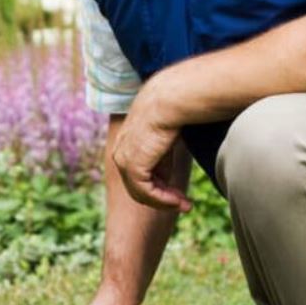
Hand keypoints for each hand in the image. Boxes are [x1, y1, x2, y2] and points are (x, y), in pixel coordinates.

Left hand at [112, 91, 191, 210]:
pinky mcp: (132, 166)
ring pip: (142, 193)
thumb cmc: (172, 111)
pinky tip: (180, 201)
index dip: (159, 187)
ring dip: (165, 202)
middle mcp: (119, 153)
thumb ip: (161, 158)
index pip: (137, 174)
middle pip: (138, 187)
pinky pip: (147, 192)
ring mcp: (123, 160)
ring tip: (186, 205)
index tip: (179, 194)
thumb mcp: (163, 138)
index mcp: (124, 145)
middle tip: (185, 204)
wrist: (170, 99)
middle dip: (163, 198)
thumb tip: (167, 178)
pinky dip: (164, 200)